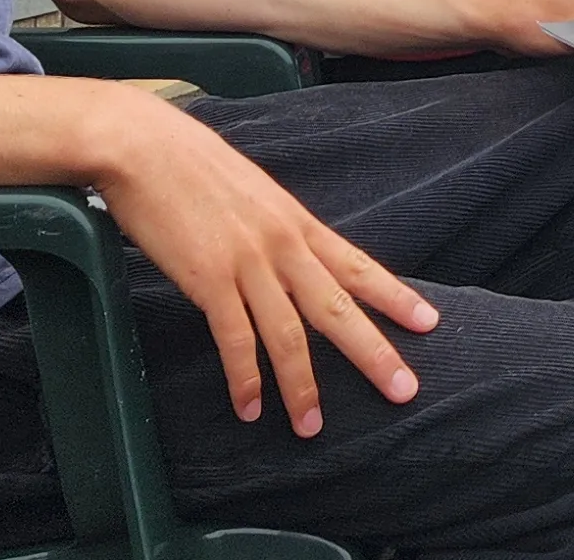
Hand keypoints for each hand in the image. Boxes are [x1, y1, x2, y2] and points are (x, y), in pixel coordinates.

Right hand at [84, 87, 437, 437]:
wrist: (144, 146)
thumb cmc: (191, 164)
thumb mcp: (253, 191)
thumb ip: (275, 227)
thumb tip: (288, 254)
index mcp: (297, 222)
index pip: (357, 265)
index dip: (394, 296)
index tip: (429, 322)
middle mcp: (283, 245)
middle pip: (338, 308)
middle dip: (374, 353)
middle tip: (404, 390)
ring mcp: (247, 263)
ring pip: (288, 335)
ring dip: (302, 386)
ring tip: (311, 426)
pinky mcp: (208, 279)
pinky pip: (234, 339)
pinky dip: (244, 377)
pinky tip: (250, 407)